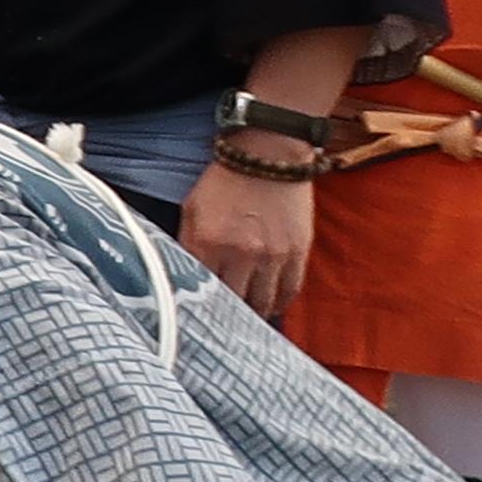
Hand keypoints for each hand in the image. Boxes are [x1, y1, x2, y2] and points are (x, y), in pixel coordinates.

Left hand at [178, 153, 316, 320]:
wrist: (267, 155)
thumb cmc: (224, 182)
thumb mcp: (191, 209)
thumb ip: (187, 242)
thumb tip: (183, 273)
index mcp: (207, 242)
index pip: (200, 289)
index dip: (199, 306)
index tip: (197, 318)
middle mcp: (239, 253)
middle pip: (233, 302)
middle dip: (227, 315)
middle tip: (223, 325)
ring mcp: (271, 254)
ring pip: (263, 303)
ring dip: (255, 314)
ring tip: (248, 321)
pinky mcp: (297, 252)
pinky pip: (289, 290)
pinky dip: (280, 303)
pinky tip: (272, 307)